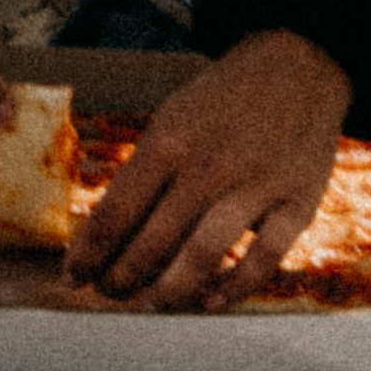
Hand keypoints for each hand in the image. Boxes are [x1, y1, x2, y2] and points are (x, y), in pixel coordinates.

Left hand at [63, 31, 349, 311]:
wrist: (297, 67)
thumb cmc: (222, 102)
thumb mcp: (172, 121)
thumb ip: (144, 174)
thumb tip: (107, 235)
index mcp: (169, 142)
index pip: (114, 214)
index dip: (87, 255)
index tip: (72, 278)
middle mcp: (209, 166)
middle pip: (151, 243)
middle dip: (120, 279)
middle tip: (108, 293)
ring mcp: (256, 186)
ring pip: (201, 256)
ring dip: (168, 291)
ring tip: (149, 303)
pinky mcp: (297, 203)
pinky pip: (263, 260)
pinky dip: (234, 288)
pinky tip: (210, 300)